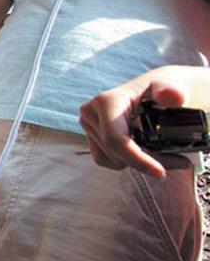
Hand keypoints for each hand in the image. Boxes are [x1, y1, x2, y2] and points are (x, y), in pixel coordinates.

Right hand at [79, 66, 196, 177]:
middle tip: (171, 162)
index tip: (160, 173)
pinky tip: (138, 149)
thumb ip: (172, 92)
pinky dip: (123, 161)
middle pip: (114, 152)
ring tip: (155, 150)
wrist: (149, 89)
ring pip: (110, 158)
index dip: (137, 159)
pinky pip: (104, 159)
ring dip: (134, 161)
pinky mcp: (89, 134)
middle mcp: (90, 112)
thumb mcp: (170, 88)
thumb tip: (173, 97)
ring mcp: (87, 123)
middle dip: (142, 162)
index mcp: (106, 102)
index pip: (116, 140)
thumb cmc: (160, 89)